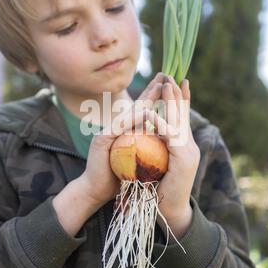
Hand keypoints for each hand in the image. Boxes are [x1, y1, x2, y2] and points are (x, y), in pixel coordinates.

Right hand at [81, 73, 166, 208]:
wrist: (96, 192)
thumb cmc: (118, 178)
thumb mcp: (138, 159)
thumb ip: (146, 145)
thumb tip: (163, 137)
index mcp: (126, 131)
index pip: (144, 110)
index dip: (156, 97)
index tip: (170, 84)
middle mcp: (116, 127)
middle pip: (137, 106)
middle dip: (152, 90)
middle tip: (165, 75)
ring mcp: (108, 131)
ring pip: (130, 113)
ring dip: (146, 99)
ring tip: (159, 87)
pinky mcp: (101, 140)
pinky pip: (120, 127)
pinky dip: (134, 118)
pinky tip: (145, 110)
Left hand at [145, 77, 200, 238]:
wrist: (168, 212)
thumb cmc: (159, 190)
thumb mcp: (157, 164)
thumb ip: (157, 149)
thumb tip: (148, 136)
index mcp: (183, 146)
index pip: (181, 118)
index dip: (180, 99)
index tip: (178, 81)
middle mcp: (189, 146)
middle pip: (183, 115)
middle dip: (177, 94)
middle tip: (171, 75)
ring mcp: (188, 152)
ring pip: (178, 121)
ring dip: (171, 101)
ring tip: (166, 84)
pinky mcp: (183, 160)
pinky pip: (170, 136)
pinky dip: (160, 123)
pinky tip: (151, 112)